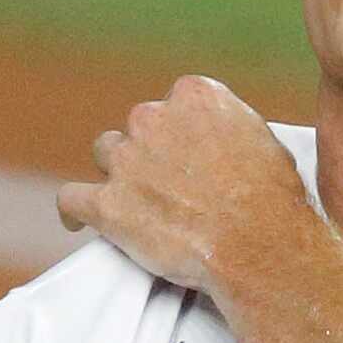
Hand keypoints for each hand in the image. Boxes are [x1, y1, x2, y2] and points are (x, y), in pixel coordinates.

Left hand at [58, 76, 310, 295]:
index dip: (177, 131)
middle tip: (169, 186)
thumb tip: (221, 138)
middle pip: (137, 127)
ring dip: (117, 175)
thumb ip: (228, 128)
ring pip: (105, 155)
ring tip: (134, 202)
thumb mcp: (264, 141)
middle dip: (148, 153)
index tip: (184, 151)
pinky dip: (73, 210)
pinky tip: (77, 218)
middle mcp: (153, 118)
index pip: (172, 102)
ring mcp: (126, 161)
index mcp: (193, 96)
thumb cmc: (271, 201)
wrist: (258, 246)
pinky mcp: (107, 205)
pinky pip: (71, 199)